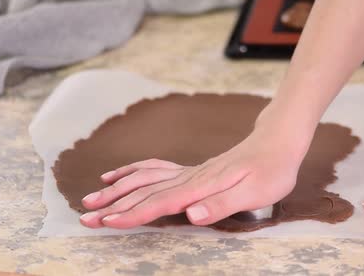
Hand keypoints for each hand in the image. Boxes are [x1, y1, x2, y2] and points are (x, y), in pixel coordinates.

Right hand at [78, 114, 311, 228]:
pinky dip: (132, 171)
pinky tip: (119, 174)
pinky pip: (154, 168)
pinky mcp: (192, 170)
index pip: (159, 202)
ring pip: (144, 178)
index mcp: (201, 186)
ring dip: (116, 188)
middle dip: (113, 204)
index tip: (106, 222)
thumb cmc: (271, 170)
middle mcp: (189, 177)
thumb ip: (221, 204)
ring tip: (91, 197)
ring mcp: (188, 171)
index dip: (131, 214)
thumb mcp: (255, 192)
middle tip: (86, 217)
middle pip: (143, 190)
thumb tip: (191, 214)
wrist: (277, 141)